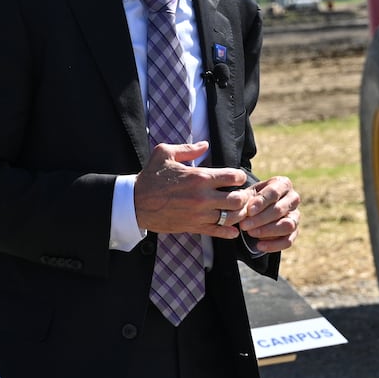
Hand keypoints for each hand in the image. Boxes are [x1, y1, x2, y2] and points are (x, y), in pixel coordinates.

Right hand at [133, 141, 251, 237]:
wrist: (135, 203)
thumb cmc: (150, 177)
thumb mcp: (164, 153)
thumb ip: (188, 148)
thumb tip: (205, 145)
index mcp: (199, 177)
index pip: (233, 177)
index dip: (239, 176)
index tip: (236, 177)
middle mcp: (202, 197)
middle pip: (238, 199)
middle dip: (243, 196)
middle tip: (241, 194)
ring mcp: (199, 214)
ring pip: (231, 217)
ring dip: (237, 213)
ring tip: (236, 210)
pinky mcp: (193, 227)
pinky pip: (218, 232)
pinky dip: (229, 232)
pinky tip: (232, 229)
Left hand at [235, 175, 299, 252]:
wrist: (257, 211)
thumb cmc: (251, 199)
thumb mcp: (247, 194)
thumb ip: (244, 199)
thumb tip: (242, 208)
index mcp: (283, 184)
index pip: (274, 192)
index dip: (261, 202)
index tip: (249, 211)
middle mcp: (293, 198)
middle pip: (280, 209)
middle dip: (261, 219)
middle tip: (244, 225)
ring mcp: (296, 216)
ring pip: (287, 225)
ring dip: (268, 231)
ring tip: (251, 233)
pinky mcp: (294, 232)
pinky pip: (288, 241)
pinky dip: (274, 245)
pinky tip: (259, 245)